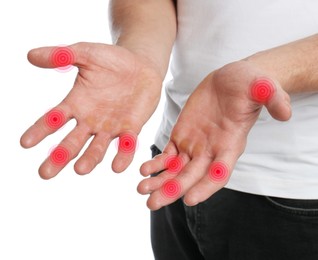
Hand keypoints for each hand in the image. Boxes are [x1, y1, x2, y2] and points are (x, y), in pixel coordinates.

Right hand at [20, 42, 161, 178]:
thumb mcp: (85, 53)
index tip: (25, 143)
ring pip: (97, 147)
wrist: (141, 65)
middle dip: (59, 156)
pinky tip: (117, 166)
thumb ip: (61, 55)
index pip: (53, 120)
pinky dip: (123, 154)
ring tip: (80, 169)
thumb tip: (30, 55)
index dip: (40, 131)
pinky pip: (126, 144)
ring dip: (90, 159)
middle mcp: (90, 120)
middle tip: (45, 173)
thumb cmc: (112, 60)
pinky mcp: (131, 128)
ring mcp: (111, 127)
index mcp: (76, 104)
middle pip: (71, 142)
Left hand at [138, 61, 290, 209]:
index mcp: (231, 144)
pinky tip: (144, 169)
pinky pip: (168, 155)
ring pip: (176, 170)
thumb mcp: (263, 87)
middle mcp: (212, 151)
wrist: (230, 79)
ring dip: (160, 181)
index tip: (189, 199)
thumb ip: (273, 99)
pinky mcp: (182, 136)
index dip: (206, 186)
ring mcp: (195, 145)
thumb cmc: (248, 85)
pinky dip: (156, 163)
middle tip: (153, 203)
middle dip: (173, 191)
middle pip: (192, 177)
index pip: (220, 172)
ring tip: (142, 190)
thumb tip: (285, 113)